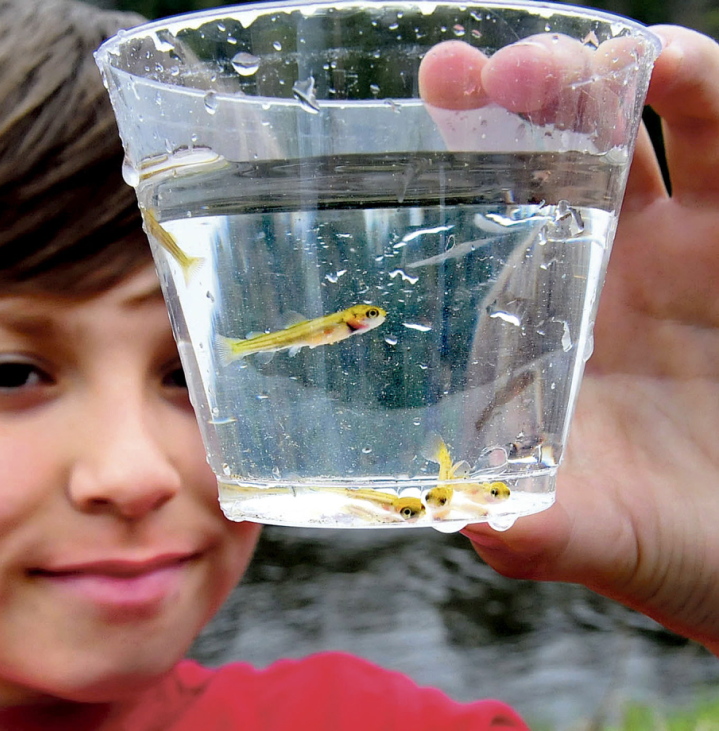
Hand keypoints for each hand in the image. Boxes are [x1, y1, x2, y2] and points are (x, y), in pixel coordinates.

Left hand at [420, 26, 718, 652]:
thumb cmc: (663, 541)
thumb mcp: (586, 532)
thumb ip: (530, 526)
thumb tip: (465, 517)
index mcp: (541, 319)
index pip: (488, 215)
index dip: (456, 154)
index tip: (427, 102)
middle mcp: (600, 267)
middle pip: (556, 148)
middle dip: (524, 93)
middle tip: (485, 74)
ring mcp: (677, 246)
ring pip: (646, 124)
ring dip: (616, 73)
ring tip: (588, 60)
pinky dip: (703, 93)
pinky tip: (672, 67)